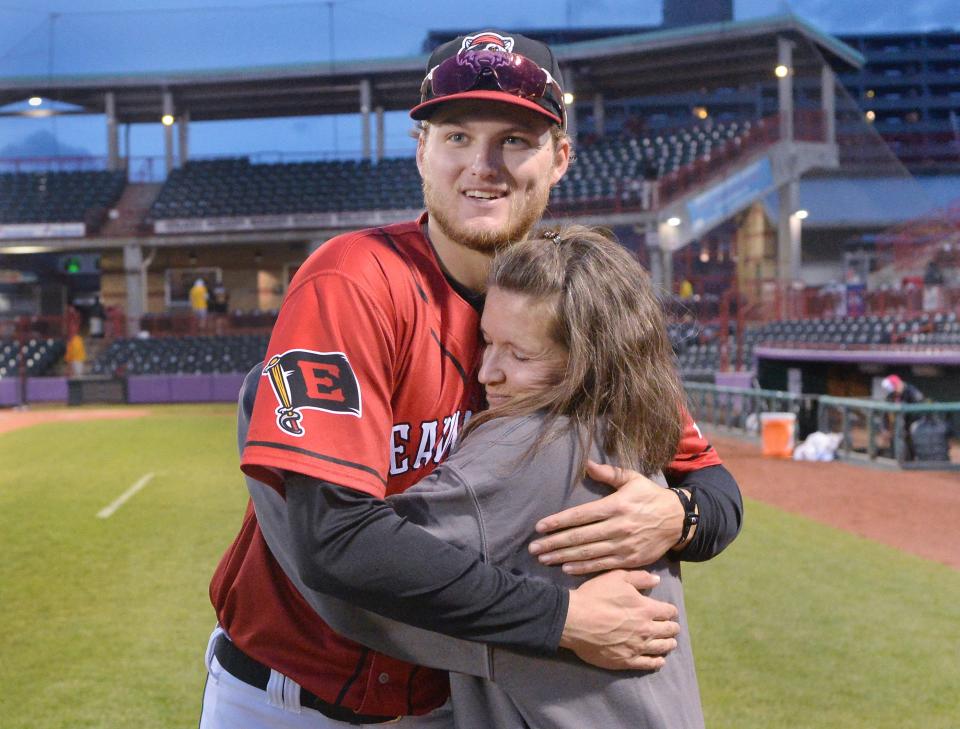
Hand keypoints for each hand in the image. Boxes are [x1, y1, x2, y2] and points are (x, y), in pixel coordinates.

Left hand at [528, 461, 683, 574]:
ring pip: (587, 553)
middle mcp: (618, 527)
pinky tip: (566, 568)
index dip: (559, 522)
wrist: (678, 520)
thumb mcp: (632, 479)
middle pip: (579, 537)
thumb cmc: (650, 496)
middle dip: (554, 543)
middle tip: (534, 548)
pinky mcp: (629, 559)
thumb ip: (609, 473)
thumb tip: (586, 463)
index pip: (581, 515)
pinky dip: (583, 568)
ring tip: (544, 558)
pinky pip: (602, 565)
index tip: (540, 527)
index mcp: (616, 506)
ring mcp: (623, 545)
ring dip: (563, 556)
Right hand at [559, 570, 679, 670]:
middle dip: (672, 627)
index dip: (670, 610)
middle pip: (668, 630)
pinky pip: (648, 663)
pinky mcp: (626, 660)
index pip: (668, 611)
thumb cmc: (595, 596)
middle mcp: (646, 629)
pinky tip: (660, 661)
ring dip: (668, 644)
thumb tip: (657, 580)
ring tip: (671, 643)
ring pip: (661, 648)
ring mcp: (637, 647)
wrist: (574, 620)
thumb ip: (640, 578)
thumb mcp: (617, 577)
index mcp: (646, 608)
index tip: (669, 611)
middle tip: (672, 628)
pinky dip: (657, 662)